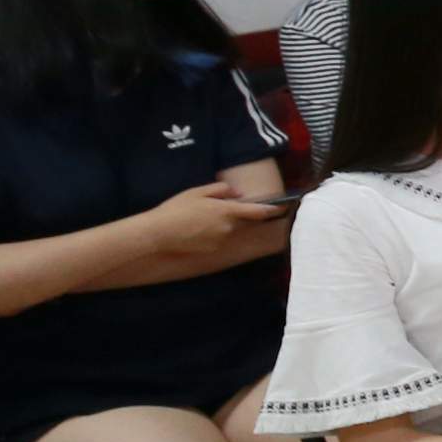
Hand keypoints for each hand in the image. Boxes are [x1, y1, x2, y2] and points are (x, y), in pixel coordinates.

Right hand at [137, 181, 285, 266]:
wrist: (158, 235)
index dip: (273, 209)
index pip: (258, 211)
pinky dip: (214, 235)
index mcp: (227, 211)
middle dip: (241, 217)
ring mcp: (222, 241)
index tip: (283, 207)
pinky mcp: (213, 251)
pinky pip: (220, 240)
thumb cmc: (175, 210)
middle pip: (244, 221)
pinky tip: (197, 231)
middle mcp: (229, 228)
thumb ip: (219, 189)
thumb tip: (235, 192)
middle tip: (221, 211)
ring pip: (231, 231)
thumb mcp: (196, 192)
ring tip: (200, 220)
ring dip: (224, 226)